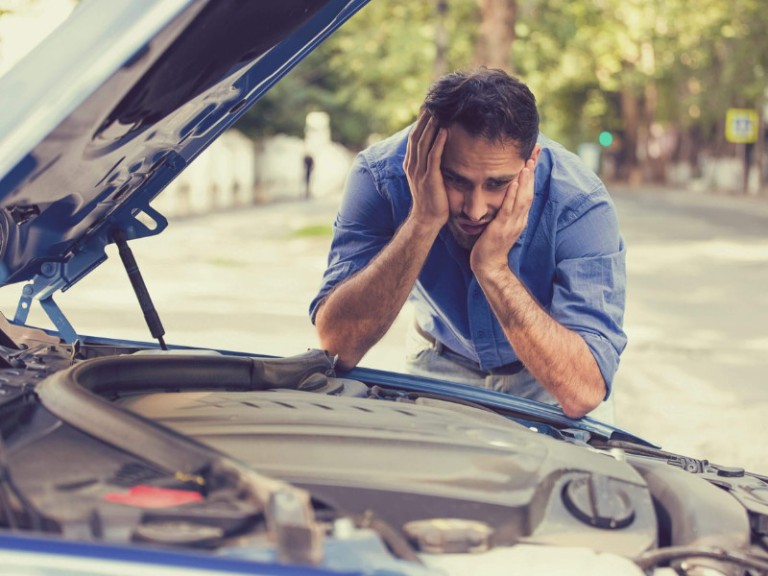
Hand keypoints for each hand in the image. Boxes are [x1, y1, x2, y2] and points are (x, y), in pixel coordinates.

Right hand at [403, 111, 448, 227]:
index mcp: (411, 164)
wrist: (427, 219)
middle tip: (433, 101)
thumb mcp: (427, 177)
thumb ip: (429, 163)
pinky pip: (433, 156)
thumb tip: (438, 149)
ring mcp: (419, 172)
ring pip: (423, 143)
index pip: (414, 137)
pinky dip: (439, 142)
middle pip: (417, 135)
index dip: (421, 121)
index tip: (429, 107)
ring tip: (439, 110)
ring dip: (431, 126)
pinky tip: (445, 130)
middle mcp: (412, 165)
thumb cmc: (431, 199)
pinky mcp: (429, 178)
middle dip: (425, 118)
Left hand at [470, 157, 536, 275]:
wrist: (488, 266)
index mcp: (520, 217)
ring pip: (523, 198)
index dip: (532, 173)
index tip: (534, 156)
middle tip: (536, 151)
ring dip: (526, 180)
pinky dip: (513, 195)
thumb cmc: (491, 245)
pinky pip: (509, 208)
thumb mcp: (501, 224)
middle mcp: (520, 219)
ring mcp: (513, 224)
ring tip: (528, 162)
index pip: (529, 191)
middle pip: (530, 191)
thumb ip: (504, 210)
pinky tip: (515, 182)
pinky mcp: (502, 228)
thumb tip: (503, 196)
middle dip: (533, 171)